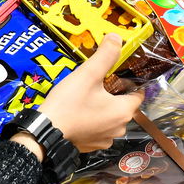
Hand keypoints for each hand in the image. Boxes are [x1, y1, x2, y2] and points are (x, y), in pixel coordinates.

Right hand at [36, 35, 143, 152]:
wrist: (45, 133)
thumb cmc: (69, 104)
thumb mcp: (88, 74)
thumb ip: (105, 55)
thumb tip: (117, 38)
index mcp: (124, 112)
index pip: (138, 95)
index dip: (128, 83)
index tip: (114, 76)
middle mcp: (120, 128)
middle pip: (123, 106)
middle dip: (113, 95)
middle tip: (95, 85)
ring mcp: (106, 140)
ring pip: (110, 119)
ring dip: (103, 109)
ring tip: (85, 98)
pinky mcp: (92, 146)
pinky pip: (98, 130)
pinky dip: (93, 122)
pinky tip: (79, 114)